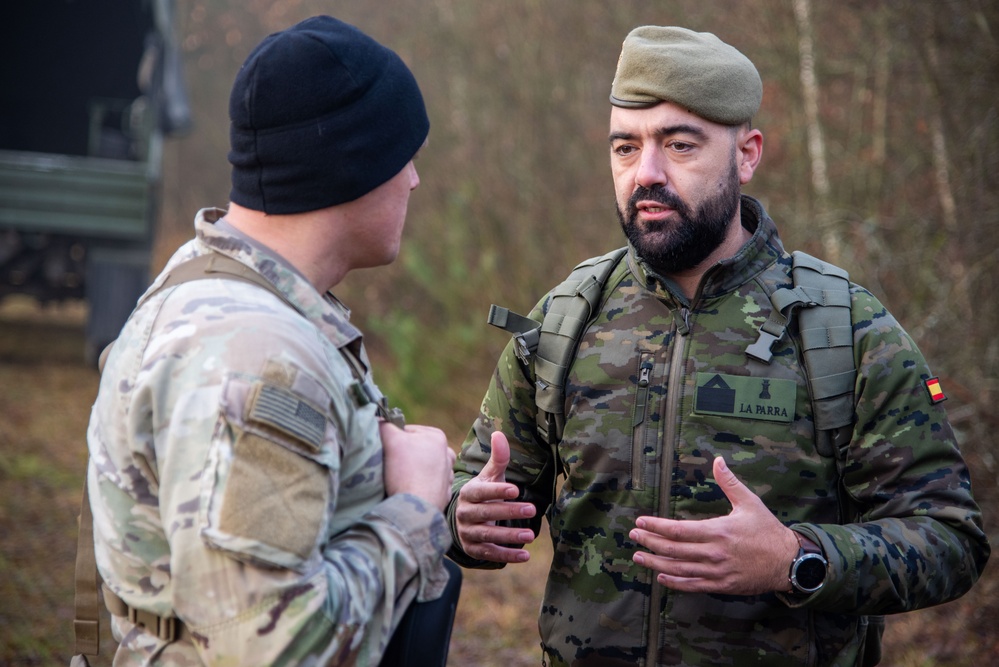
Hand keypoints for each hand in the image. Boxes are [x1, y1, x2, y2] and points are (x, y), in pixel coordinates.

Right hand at [381, 422, 455, 510]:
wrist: (416, 508)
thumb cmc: (405, 471)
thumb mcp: (391, 440)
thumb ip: (384, 425)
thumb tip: (378, 419)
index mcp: (437, 437)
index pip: (407, 432)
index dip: (393, 440)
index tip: (387, 452)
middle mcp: (447, 454)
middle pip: (415, 449)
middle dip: (403, 456)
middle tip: (392, 466)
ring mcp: (447, 475)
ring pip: (420, 467)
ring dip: (410, 471)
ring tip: (400, 479)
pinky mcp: (443, 493)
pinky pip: (425, 484)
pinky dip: (417, 486)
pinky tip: (408, 490)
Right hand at [453, 431, 536, 563]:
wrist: (464, 518)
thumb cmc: (484, 492)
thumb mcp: (490, 476)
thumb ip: (498, 458)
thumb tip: (499, 433)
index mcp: (469, 493)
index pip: (481, 491)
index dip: (497, 491)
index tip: (516, 490)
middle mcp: (464, 513)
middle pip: (486, 513)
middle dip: (508, 512)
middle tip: (532, 509)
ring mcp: (467, 532)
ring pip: (487, 535)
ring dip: (508, 536)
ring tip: (531, 535)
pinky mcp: (472, 549)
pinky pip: (488, 553)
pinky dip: (506, 556)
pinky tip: (525, 555)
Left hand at [629, 456, 798, 594]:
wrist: (788, 562)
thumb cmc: (767, 530)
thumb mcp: (749, 502)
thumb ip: (729, 482)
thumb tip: (718, 460)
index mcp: (718, 531)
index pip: (678, 530)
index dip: (656, 527)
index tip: (641, 523)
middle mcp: (714, 553)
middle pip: (674, 549)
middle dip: (650, 542)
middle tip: (633, 537)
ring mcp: (717, 571)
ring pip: (679, 569)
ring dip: (656, 563)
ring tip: (639, 556)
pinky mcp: (721, 585)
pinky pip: (693, 585)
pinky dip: (675, 583)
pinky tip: (661, 577)